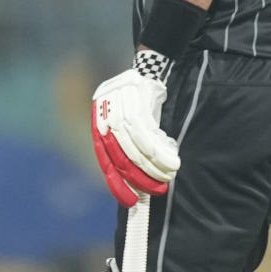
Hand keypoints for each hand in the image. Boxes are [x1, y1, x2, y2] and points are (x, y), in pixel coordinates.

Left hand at [91, 60, 179, 206]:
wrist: (148, 69)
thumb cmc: (140, 103)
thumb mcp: (129, 123)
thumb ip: (127, 147)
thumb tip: (137, 181)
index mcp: (98, 125)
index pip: (105, 161)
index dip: (117, 183)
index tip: (130, 201)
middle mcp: (103, 117)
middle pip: (121, 156)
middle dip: (140, 177)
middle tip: (159, 189)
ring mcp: (117, 107)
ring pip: (135, 146)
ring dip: (154, 165)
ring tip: (170, 174)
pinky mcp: (135, 99)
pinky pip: (146, 132)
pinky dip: (159, 149)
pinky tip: (172, 159)